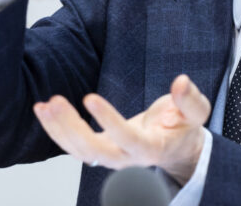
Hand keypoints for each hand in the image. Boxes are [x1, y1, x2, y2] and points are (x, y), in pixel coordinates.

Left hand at [33, 75, 210, 185]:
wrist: (177, 147)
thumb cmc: (184, 127)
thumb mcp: (197, 112)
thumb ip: (190, 99)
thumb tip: (181, 82)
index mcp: (152, 148)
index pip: (126, 138)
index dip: (107, 120)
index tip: (89, 97)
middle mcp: (127, 158)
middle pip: (94, 152)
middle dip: (72, 128)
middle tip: (56, 102)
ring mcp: (111, 157)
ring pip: (79, 151)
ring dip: (59, 129)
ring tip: (45, 105)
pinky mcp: (101, 149)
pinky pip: (74, 145)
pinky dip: (56, 130)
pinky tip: (43, 110)